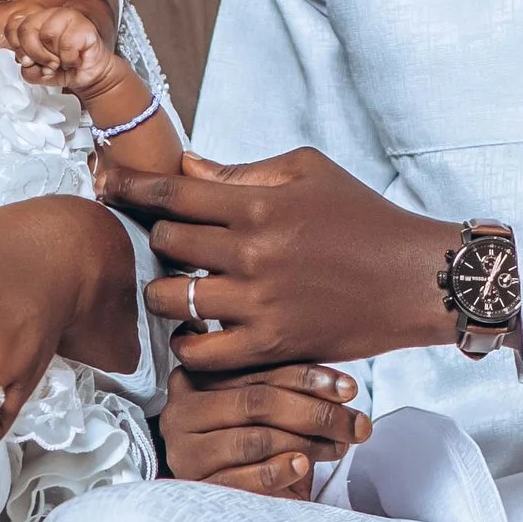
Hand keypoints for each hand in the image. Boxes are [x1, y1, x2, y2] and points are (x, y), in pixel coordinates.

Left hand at [7, 0, 129, 107]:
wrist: (89, 76)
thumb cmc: (63, 69)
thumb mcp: (37, 73)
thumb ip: (27, 68)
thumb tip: (28, 61)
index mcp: (34, 21)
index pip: (12, 25)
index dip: (17, 46)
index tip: (27, 59)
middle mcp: (49, 15)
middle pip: (26, 29)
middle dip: (34, 53)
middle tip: (47, 63)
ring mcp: (67, 16)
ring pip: (47, 34)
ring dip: (54, 57)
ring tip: (62, 60)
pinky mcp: (84, 25)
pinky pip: (67, 44)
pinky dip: (69, 59)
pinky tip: (74, 59)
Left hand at [146, 151, 456, 374]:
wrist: (415, 278)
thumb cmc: (364, 218)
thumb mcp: (308, 172)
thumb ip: (244, 172)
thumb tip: (188, 168)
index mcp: (258, 204)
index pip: (173, 193)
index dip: (131, 187)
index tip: (107, 186)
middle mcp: (252, 252)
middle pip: (164, 245)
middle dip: (154, 242)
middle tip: (161, 247)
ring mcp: (260, 302)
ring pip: (171, 300)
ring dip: (163, 295)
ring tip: (174, 291)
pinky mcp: (272, 344)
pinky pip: (202, 353)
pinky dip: (188, 345)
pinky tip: (196, 333)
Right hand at [160, 365, 369, 495]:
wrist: (226, 502)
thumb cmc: (253, 445)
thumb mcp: (268, 411)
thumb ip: (290, 389)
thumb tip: (345, 388)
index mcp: (196, 379)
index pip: (258, 372)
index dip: (308, 378)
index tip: (349, 389)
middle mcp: (181, 411)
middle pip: (257, 403)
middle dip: (316, 412)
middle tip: (357, 424)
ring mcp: (184, 451)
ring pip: (253, 439)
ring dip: (304, 442)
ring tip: (338, 447)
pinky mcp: (194, 488)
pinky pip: (239, 479)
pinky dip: (275, 471)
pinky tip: (302, 465)